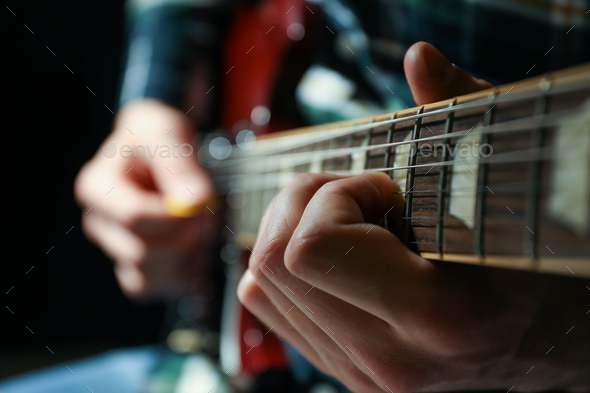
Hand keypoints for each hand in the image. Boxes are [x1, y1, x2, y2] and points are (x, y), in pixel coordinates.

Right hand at [75, 99, 215, 298]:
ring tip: (200, 227)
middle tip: (207, 211)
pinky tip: (195, 246)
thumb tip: (196, 199)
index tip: (201, 201)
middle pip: (141, 253)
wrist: (158, 153)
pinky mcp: (135, 269)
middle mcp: (99, 224)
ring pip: (147, 278)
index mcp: (97, 187)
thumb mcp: (167, 134)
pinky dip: (183, 273)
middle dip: (185, 236)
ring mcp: (115, 250)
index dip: (175, 217)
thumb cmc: (157, 139)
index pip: (133, 217)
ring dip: (186, 257)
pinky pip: (157, 288)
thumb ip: (179, 164)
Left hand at [237, 43, 589, 391]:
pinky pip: (266, 302)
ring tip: (353, 221)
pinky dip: (283, 261)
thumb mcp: (515, 188)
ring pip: (260, 282)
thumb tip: (419, 59)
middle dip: (307, 202)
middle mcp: (388, 362)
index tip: (388, 188)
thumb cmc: (543, 263)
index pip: (311, 248)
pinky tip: (336, 250)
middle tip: (362, 193)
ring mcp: (361, 374)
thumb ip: (465, 118)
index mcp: (436, 320)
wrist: (553, 342)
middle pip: (274, 261)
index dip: (340, 196)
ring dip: (292, 229)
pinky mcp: (345, 372)